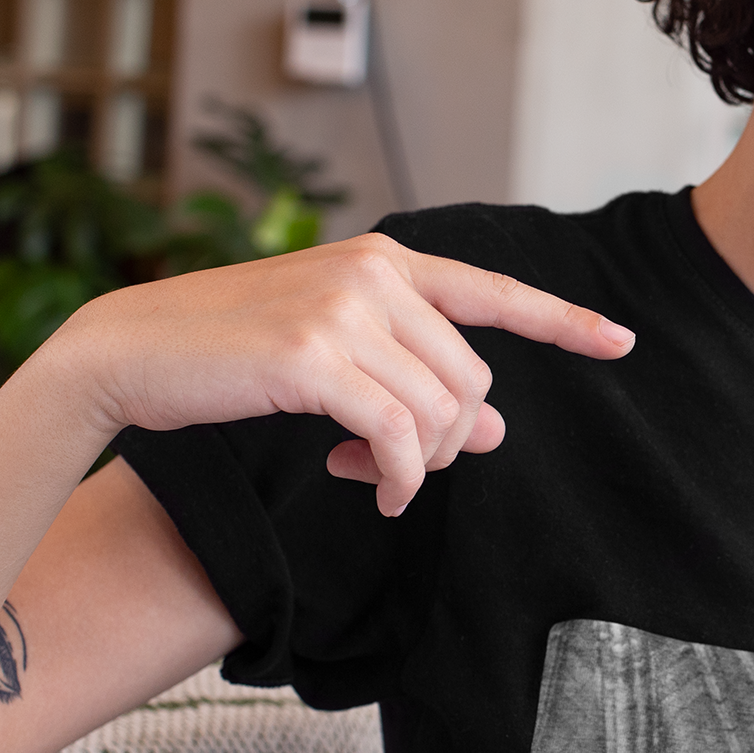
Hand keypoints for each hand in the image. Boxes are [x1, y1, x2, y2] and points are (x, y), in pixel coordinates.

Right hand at [46, 233, 634, 514]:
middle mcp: (375, 274)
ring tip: (378, 478)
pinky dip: (401, 478)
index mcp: (387, 262)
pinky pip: (400, 437)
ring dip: (420, 465)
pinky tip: (376, 490)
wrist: (131, 352)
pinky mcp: (313, 357)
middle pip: (472, 380)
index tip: (622, 342)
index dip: (564, 322)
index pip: (496, 293)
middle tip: (400, 468)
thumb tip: (492, 434)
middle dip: (450, 439)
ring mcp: (345, 310)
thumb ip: (415, 379)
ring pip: (442, 412)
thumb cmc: (233, 355)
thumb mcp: (337, 357)